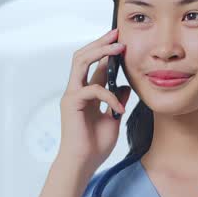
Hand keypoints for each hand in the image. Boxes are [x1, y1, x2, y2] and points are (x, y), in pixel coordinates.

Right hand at [57, 28, 132, 170]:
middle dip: (100, 42)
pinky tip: (119, 107)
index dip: (107, 51)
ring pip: (80, 62)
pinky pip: (92, 90)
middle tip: (117, 33)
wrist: (83, 163)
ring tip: (118, 48)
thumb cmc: (95, 146)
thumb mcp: (113, 119)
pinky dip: (109, 96)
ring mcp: (72, 95)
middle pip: (83, 56)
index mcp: (86, 93)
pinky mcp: (71, 103)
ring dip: (100, 51)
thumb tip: (126, 86)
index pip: (94, 65)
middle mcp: (76, 90)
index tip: (122, 40)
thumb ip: (117, 101)